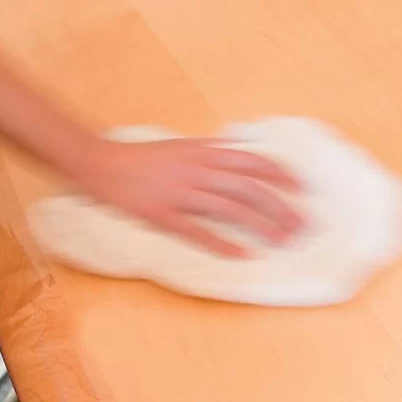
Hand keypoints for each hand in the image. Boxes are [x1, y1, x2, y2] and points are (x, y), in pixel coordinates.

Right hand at [74, 137, 303, 257]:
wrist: (100, 162)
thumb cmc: (140, 156)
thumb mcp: (179, 145)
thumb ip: (208, 150)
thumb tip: (237, 153)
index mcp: (202, 151)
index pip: (251, 161)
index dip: (279, 175)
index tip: (300, 189)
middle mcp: (196, 169)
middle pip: (248, 188)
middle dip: (279, 207)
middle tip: (300, 225)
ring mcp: (179, 192)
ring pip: (230, 209)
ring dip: (259, 226)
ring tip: (280, 241)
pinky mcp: (162, 213)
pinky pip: (196, 231)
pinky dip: (221, 244)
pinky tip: (241, 256)